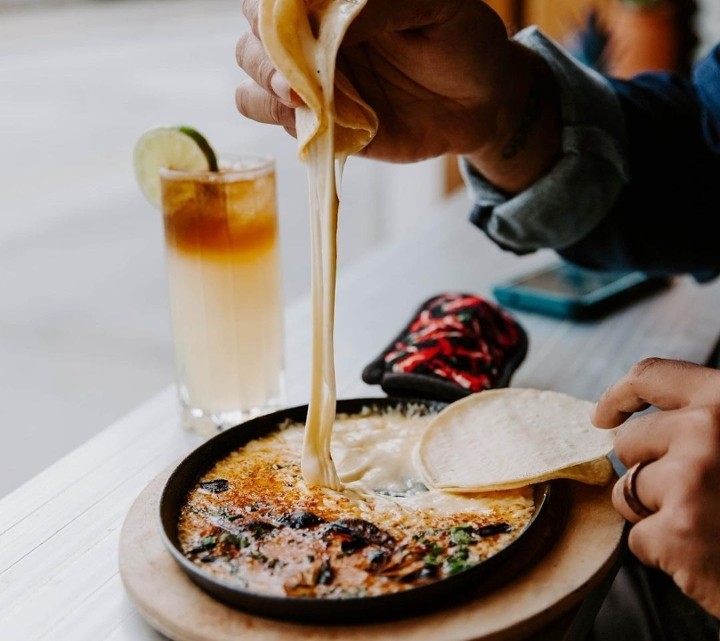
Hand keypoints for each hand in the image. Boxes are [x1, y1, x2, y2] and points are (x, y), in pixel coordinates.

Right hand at [235, 0, 559, 191]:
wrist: (481, 104)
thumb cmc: (462, 41)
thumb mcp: (435, 7)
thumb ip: (381, 6)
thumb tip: (329, 19)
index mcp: (331, 5)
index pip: (271, 1)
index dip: (267, 13)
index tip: (288, 27)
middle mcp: (312, 42)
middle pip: (250, 41)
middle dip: (263, 57)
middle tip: (295, 78)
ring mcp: (313, 86)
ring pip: (251, 84)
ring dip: (265, 90)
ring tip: (304, 100)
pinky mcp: (323, 128)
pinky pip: (279, 124)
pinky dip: (284, 124)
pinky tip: (318, 123)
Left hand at [592, 357, 719, 616]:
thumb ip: (703, 421)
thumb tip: (625, 418)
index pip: (651, 376)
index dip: (619, 396)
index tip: (602, 416)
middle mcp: (708, 429)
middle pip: (628, 441)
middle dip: (646, 471)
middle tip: (696, 495)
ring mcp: (691, 479)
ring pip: (627, 490)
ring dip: (654, 513)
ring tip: (708, 525)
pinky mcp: (679, 531)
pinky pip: (638, 537)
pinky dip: (664, 552)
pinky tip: (705, 555)